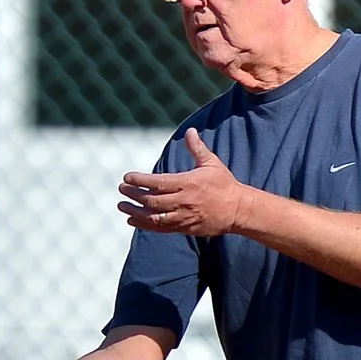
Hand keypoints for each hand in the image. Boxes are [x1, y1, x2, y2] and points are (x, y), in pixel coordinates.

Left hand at [120, 129, 256, 237]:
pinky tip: (132, 220)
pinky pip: (161, 228)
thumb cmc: (224, 184)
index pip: (158, 182)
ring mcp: (183, 216)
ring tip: (122, 206)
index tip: (126, 177)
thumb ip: (197, 148)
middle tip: (121, 189)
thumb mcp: (212, 163)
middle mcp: (184, 201)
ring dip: (135, 212)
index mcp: (188, 183)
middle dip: (134, 195)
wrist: (238, 210)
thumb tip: (190, 131)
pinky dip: (144, 225)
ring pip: (154, 217)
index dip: (140, 180)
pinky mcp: (184, 228)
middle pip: (152, 200)